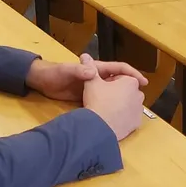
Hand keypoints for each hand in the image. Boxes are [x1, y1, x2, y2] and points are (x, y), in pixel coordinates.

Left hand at [26, 54, 147, 102]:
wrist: (42, 83)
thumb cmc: (54, 73)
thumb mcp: (67, 71)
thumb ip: (79, 71)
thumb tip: (93, 72)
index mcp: (96, 68)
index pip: (119, 68)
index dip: (132, 74)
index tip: (142, 82)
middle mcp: (98, 78)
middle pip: (119, 82)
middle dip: (131, 89)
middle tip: (141, 101)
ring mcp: (93, 89)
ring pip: (112, 94)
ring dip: (122, 100)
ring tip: (132, 111)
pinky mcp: (88, 99)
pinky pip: (103, 103)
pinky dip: (110, 108)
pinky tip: (116, 118)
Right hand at [81, 57, 145, 140]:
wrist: (100, 126)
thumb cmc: (98, 101)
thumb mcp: (91, 81)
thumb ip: (89, 68)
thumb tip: (84, 56)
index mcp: (130, 82)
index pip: (121, 77)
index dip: (108, 80)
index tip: (100, 85)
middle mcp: (139, 95)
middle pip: (126, 90)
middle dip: (116, 92)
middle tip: (101, 97)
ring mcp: (138, 110)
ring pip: (128, 104)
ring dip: (119, 105)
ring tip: (105, 109)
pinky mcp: (136, 123)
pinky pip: (128, 117)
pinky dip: (122, 117)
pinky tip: (110, 118)